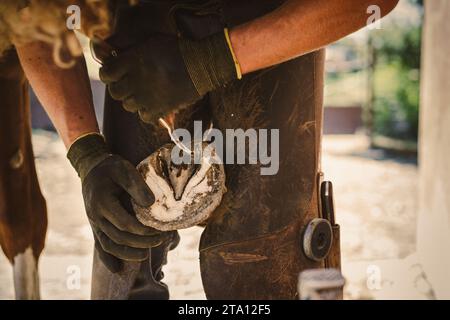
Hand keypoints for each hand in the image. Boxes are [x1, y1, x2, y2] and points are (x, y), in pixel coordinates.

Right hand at [68, 134, 173, 271]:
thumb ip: (137, 185)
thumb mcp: (125, 169)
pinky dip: (108, 259)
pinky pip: (100, 246)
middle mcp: (96, 216)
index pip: (124, 224)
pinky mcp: (96, 226)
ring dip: (128, 253)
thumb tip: (150, 204)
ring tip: (146, 255)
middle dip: (142, 242)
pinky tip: (117, 269)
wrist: (92, 167)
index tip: (159, 231)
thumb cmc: (111, 167)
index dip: (143, 231)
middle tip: (162, 240)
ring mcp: (94, 223)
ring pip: (109, 246)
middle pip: (119, 238)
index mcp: (103, 202)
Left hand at [99, 30, 239, 123]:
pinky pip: (144, 116)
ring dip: (133, 100)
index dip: (108, 74)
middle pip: (115, 92)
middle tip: (130, 84)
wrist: (201, 65)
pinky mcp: (159, 109)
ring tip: (143, 93)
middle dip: (120, 88)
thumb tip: (110, 53)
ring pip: (127, 106)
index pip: (106, 74)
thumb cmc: (176, 49)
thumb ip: (128, 48)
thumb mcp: (150, 41)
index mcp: (132, 62)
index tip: (115, 72)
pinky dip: (147, 112)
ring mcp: (147, 97)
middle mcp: (136, 80)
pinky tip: (153, 104)